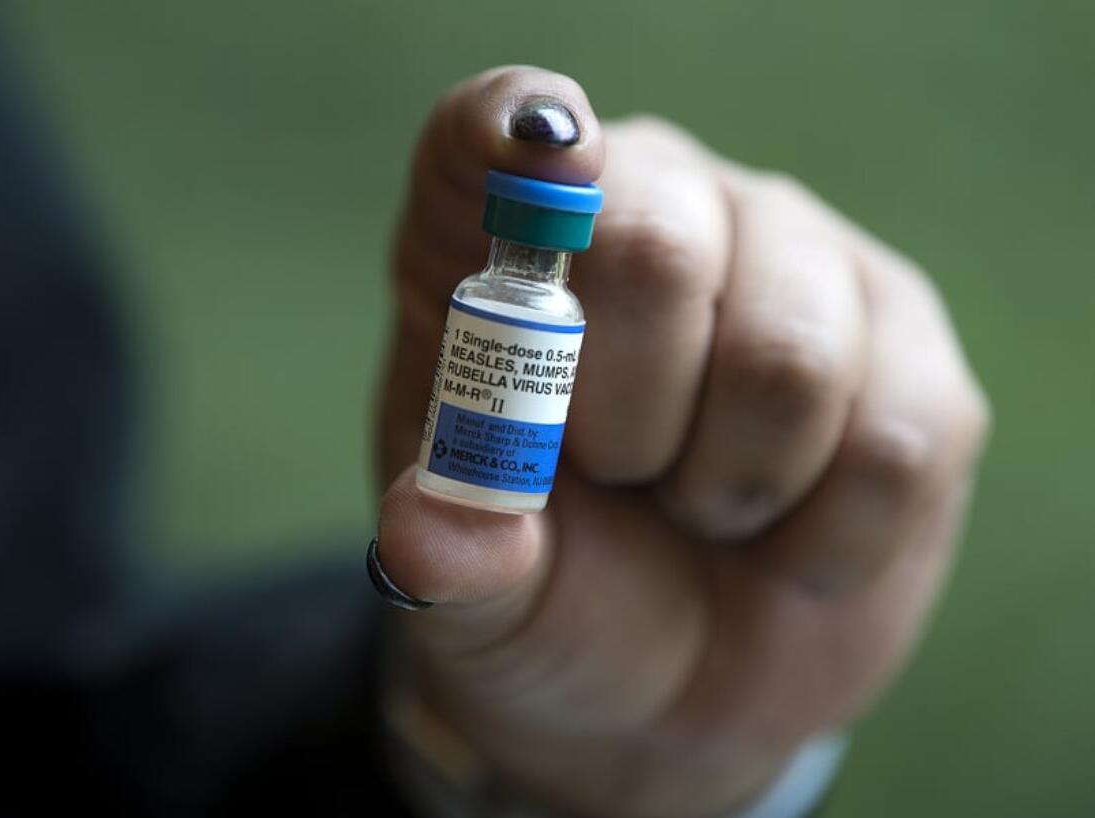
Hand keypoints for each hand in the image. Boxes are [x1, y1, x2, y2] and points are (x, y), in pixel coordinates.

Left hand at [374, 66, 988, 816]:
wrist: (669, 684)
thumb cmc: (556, 597)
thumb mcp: (479, 595)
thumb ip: (452, 558)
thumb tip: (429, 533)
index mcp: (505, 252)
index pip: (489, 134)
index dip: (514, 131)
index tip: (544, 156)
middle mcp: (659, 212)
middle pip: (655, 247)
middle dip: (627, 419)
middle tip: (620, 475)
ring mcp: (797, 265)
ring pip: (789, 358)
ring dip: (728, 484)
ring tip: (699, 507)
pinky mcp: (911, 350)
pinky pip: (894, 443)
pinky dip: (828, 538)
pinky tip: (789, 536)